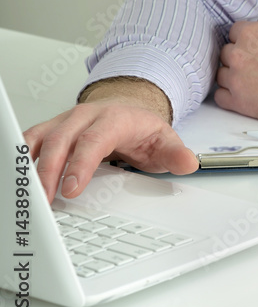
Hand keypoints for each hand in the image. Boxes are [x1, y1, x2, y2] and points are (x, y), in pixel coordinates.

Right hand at [23, 79, 198, 203]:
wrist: (127, 105)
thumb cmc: (140, 127)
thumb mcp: (163, 138)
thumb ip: (175, 153)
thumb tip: (189, 163)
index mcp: (112, 119)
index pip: (93, 140)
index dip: (80, 164)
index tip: (71, 188)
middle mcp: (84, 117)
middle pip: (60, 141)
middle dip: (49, 171)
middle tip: (45, 201)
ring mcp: (64, 122)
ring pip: (39, 139)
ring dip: (30, 167)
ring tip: (26, 196)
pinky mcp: (50, 130)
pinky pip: (28, 141)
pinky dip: (20, 160)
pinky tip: (18, 181)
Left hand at [215, 20, 257, 132]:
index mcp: (253, 34)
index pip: (235, 32)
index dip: (245, 39)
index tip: (251, 47)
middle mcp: (241, 55)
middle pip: (227, 53)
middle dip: (240, 57)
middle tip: (254, 64)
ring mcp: (238, 80)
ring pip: (221, 75)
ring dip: (233, 76)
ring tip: (251, 81)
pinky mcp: (240, 103)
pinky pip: (221, 97)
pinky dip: (229, 96)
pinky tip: (243, 95)